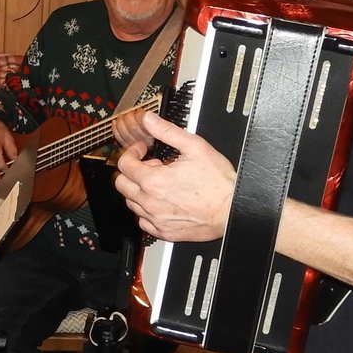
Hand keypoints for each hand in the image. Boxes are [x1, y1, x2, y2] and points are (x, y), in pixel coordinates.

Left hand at [115, 111, 235, 241]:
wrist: (231, 209)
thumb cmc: (217, 182)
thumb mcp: (194, 147)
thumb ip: (166, 131)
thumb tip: (149, 120)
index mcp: (154, 181)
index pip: (124, 164)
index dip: (132, 152)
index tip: (142, 150)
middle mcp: (150, 202)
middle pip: (121, 184)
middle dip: (131, 171)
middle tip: (149, 166)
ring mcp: (155, 220)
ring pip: (130, 203)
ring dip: (138, 190)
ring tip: (158, 183)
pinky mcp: (163, 232)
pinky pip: (142, 222)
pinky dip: (146, 210)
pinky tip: (160, 202)